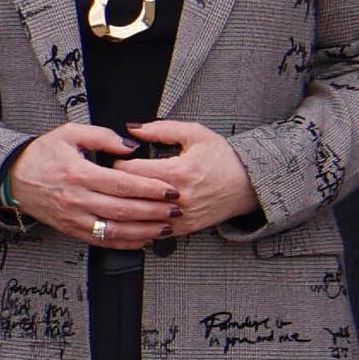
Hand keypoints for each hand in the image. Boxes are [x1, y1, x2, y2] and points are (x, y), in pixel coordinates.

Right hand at [8, 127, 184, 248]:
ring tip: (166, 226)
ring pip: (116, 230)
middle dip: (154, 211)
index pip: (122, 184)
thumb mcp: (69, 133)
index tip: (170, 189)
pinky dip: (125, 243)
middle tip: (176, 209)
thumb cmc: (42, 154)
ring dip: (145, 231)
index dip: (150, 188)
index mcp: (79, 173)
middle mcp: (77, 198)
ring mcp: (74, 218)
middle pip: (124, 209)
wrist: (13, 178)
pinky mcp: (71, 230)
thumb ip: (102, 137)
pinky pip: (103, 241)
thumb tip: (131, 147)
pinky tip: (144, 240)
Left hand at [126, 123, 258, 231]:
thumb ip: (161, 129)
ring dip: (123, 206)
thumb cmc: (223, 158)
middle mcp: (178, 198)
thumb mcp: (195, 134)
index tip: (116, 159)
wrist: (248, 185)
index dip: (117, 163)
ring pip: (138, 216)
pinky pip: (151, 231)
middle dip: (116, 185)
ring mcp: (180, 216)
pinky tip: (128, 216)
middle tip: (110, 177)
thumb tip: (133, 128)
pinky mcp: (183, 228)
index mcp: (179, 172)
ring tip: (115, 195)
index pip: (131, 171)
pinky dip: (138, 223)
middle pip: (130, 194)